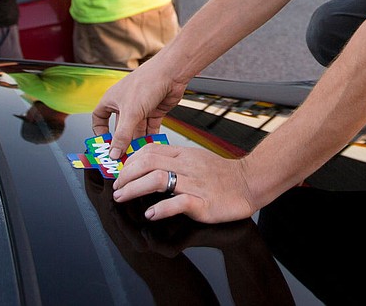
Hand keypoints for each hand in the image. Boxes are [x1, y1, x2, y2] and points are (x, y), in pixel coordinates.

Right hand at [92, 56, 187, 159]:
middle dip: (122, 142)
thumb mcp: (130, 113)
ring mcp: (140, 108)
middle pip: (120, 128)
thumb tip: (113, 153)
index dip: (100, 131)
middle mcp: (125, 104)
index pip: (99, 117)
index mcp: (112, 100)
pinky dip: (150, 138)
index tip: (104, 144)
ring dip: (136, 142)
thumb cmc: (147, 82)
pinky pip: (149, 128)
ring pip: (136, 130)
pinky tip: (150, 147)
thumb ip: (122, 135)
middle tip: (123, 157)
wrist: (171, 73)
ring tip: (138, 156)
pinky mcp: (154, 111)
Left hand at [112, 143, 258, 224]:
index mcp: (183, 153)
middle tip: (116, 189)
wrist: (250, 182)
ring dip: (135, 189)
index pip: (149, 151)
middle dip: (126, 176)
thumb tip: (147, 164)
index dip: (129, 162)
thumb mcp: (194, 158)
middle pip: (148, 163)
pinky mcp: (204, 202)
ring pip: (158, 179)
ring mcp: (195, 183)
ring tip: (122, 198)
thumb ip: (173, 160)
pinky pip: (179, 202)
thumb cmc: (220, 174)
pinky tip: (150, 215)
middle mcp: (187, 165)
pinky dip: (161, 208)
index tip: (120, 174)